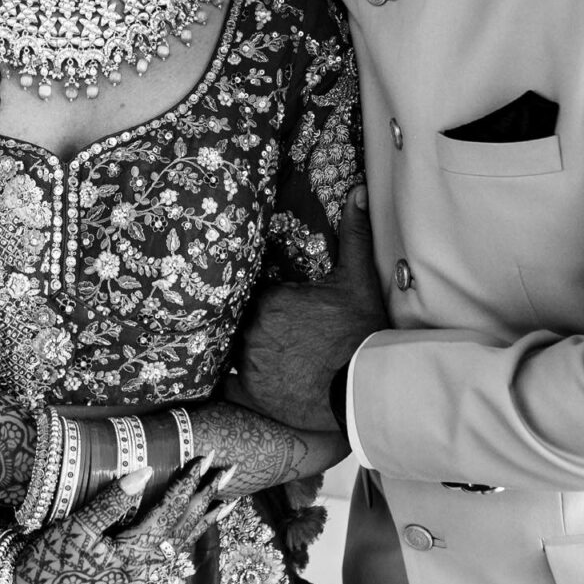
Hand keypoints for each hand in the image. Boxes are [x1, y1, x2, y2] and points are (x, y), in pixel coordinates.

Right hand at [9, 457, 233, 583]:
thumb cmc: (50, 560)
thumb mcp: (78, 527)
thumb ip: (112, 501)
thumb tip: (145, 471)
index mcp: (134, 554)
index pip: (171, 512)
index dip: (190, 482)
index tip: (206, 458)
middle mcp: (143, 566)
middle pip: (186, 527)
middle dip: (209, 497)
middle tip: (231, 471)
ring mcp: (138, 574)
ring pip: (181, 542)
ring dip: (204, 518)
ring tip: (228, 502)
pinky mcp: (129, 575)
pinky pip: (168, 553)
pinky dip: (185, 536)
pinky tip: (191, 532)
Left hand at [221, 186, 382, 429]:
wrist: (364, 385)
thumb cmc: (361, 331)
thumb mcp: (358, 279)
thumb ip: (353, 234)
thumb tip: (358, 190)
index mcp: (271, 299)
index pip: (252, 293)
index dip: (260, 299)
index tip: (269, 303)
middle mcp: (253, 328)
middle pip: (241, 320)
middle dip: (251, 323)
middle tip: (266, 329)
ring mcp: (250, 363)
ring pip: (233, 349)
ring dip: (241, 350)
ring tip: (253, 352)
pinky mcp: (252, 393)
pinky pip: (224, 386)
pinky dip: (223, 383)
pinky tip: (219, 380)